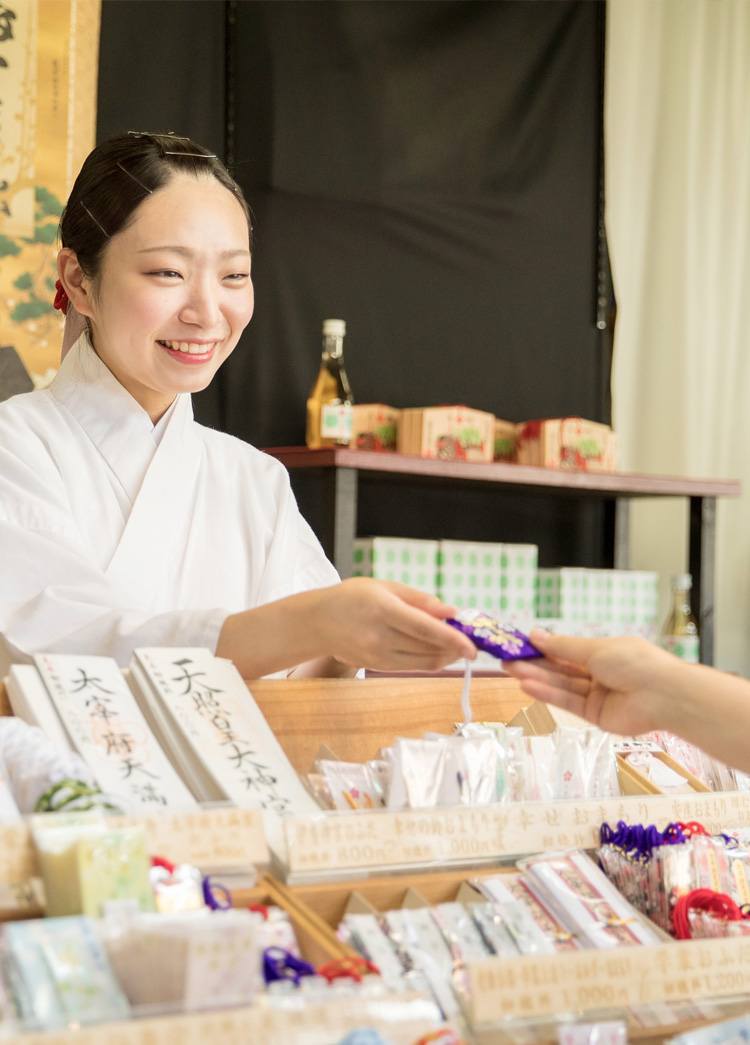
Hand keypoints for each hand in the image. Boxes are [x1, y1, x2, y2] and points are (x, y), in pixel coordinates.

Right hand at [316, 577, 477, 671]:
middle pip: (427, 648)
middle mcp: (379, 636)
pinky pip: (412, 667)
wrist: (317, 622)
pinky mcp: (376, 667)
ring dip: (445, 656)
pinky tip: (439, 652)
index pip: (425, 628)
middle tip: (470, 640)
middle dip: (454, 647)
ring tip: (457, 645)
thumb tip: (452, 611)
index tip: (473, 647)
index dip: (453, 639)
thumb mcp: (386, 587)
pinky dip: (430, 661)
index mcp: (383, 609)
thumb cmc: (353, 597)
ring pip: (423, 662)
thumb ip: (421, 600)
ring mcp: (377, 655)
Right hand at [502, 629, 682, 735]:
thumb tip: (536, 634)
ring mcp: (597, 696)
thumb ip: (563, 647)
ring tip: (511, 671)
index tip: (520, 644)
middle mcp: (599, 674)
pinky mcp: (595, 716)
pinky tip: (528, 686)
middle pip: (562, 669)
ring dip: (537, 679)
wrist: (663, 695)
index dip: (544, 648)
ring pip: (562, 686)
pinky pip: (568, 702)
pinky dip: (549, 694)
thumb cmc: (634, 662)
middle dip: (535, 664)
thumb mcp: (595, 649)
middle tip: (507, 660)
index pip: (568, 651)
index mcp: (604, 653)